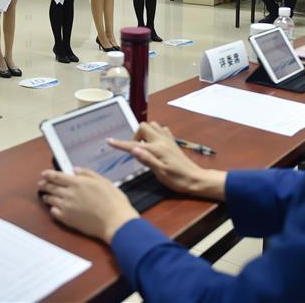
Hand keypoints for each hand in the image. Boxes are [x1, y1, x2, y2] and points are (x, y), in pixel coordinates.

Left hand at [38, 168, 138, 243]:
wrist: (115, 222)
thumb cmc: (113, 202)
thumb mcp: (103, 181)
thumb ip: (88, 173)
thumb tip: (76, 170)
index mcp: (78, 183)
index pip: (57, 176)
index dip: (48, 174)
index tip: (44, 174)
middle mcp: (69, 194)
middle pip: (51, 187)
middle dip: (44, 184)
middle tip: (41, 184)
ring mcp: (67, 207)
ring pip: (50, 199)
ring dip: (46, 196)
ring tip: (45, 195)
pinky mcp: (67, 219)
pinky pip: (54, 212)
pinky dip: (52, 209)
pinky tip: (54, 208)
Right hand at [110, 121, 226, 200]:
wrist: (195, 178)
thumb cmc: (177, 179)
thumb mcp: (160, 173)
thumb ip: (147, 159)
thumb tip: (133, 148)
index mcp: (157, 149)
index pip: (134, 144)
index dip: (121, 143)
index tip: (109, 141)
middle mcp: (162, 140)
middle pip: (144, 126)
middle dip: (136, 135)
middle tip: (137, 150)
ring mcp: (168, 139)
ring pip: (152, 125)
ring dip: (145, 133)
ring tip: (145, 147)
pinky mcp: (172, 141)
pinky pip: (161, 130)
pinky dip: (155, 133)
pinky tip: (155, 144)